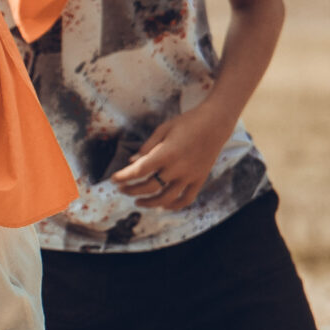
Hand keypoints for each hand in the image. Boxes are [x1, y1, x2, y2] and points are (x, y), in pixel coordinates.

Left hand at [111, 109, 230, 210]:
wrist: (215, 123)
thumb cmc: (187, 123)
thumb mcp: (163, 129)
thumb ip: (147, 147)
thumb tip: (132, 162)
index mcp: (166, 153)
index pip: (140, 171)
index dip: (124, 177)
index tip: (114, 180)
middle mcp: (178, 168)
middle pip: (150, 187)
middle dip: (132, 190)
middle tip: (122, 189)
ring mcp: (190, 176)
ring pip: (166, 198)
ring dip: (149, 202)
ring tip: (138, 201)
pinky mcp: (199, 179)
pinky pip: (186, 199)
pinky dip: (174, 206)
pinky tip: (163, 205)